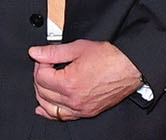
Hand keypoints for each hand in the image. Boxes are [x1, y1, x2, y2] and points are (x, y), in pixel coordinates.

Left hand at [29, 39, 143, 120]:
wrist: (130, 67)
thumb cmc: (110, 58)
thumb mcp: (79, 48)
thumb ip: (54, 52)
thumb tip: (35, 52)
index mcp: (69, 83)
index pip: (41, 77)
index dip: (40, 64)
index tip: (44, 58)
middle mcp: (73, 99)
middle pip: (42, 92)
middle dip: (39, 77)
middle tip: (45, 66)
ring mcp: (80, 108)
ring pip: (49, 108)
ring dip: (42, 95)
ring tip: (44, 83)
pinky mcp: (87, 112)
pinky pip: (62, 117)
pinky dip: (50, 112)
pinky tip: (44, 108)